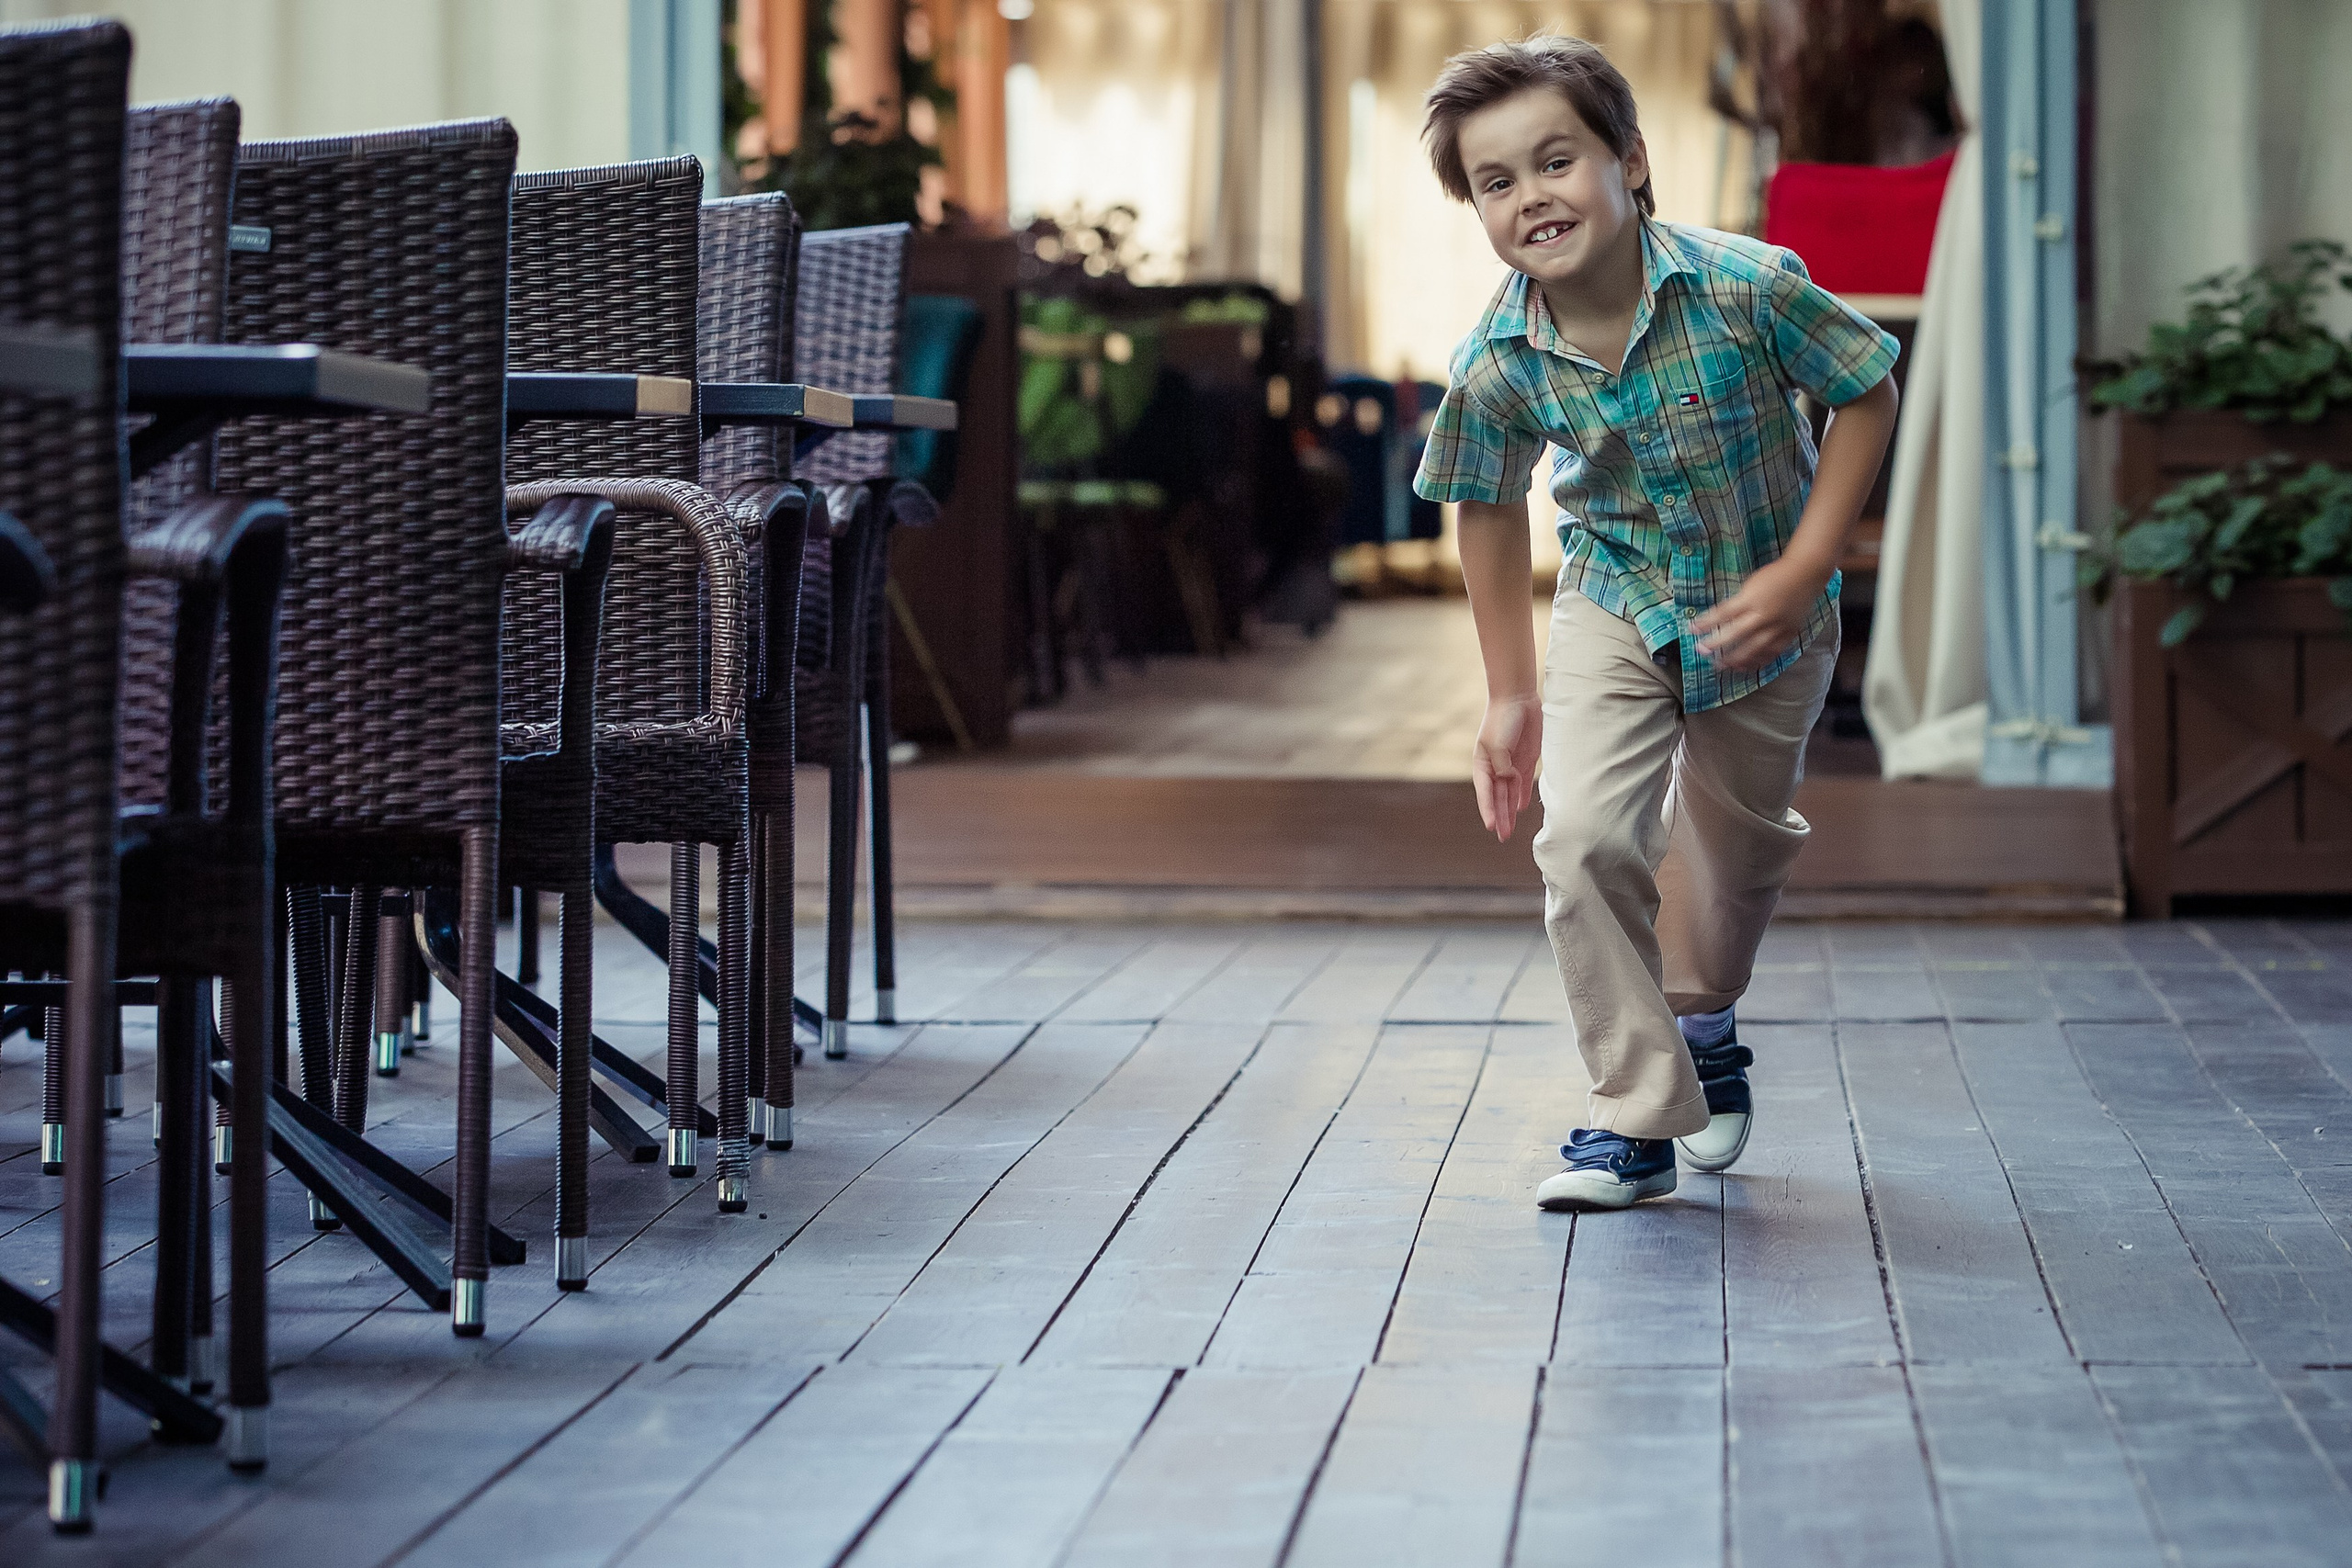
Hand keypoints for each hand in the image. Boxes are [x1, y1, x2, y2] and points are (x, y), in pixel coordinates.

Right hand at [1472, 694, 1542, 840]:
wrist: (1518, 698)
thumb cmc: (1502, 719)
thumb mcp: (1498, 745)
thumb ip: (1504, 766)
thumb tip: (1510, 781)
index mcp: (1482, 764)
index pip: (1485, 793)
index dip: (1488, 810)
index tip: (1491, 827)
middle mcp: (1495, 767)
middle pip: (1497, 797)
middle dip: (1500, 817)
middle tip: (1503, 837)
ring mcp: (1510, 763)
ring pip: (1509, 794)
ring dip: (1509, 811)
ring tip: (1510, 831)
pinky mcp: (1526, 759)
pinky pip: (1523, 783)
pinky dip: (1522, 796)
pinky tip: (1522, 809)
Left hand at [1691, 554, 1830, 670]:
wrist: (1806, 574)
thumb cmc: (1775, 576)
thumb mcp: (1751, 584)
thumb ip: (1738, 603)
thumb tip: (1718, 619)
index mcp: (1751, 599)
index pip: (1722, 614)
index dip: (1705, 623)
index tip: (1691, 629)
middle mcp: (1763, 615)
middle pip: (1734, 635)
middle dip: (1715, 644)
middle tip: (1701, 651)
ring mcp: (1777, 627)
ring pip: (1752, 649)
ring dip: (1734, 659)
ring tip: (1720, 665)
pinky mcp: (1788, 634)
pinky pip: (1770, 653)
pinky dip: (1757, 662)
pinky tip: (1745, 667)